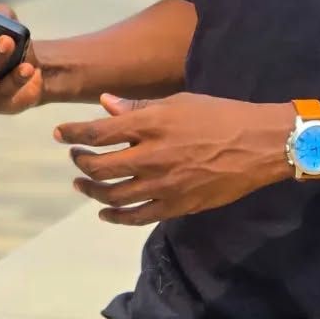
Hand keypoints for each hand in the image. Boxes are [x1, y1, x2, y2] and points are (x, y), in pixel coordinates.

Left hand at [55, 92, 289, 224]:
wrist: (259, 145)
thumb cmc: (219, 115)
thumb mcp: (178, 102)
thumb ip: (137, 108)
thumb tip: (104, 104)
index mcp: (151, 125)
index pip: (98, 132)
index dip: (74, 133)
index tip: (60, 134)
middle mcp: (152, 157)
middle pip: (99, 166)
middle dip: (80, 162)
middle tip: (75, 157)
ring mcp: (162, 185)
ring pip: (113, 195)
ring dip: (91, 190)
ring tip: (82, 184)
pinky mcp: (175, 206)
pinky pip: (136, 217)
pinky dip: (115, 216)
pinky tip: (105, 211)